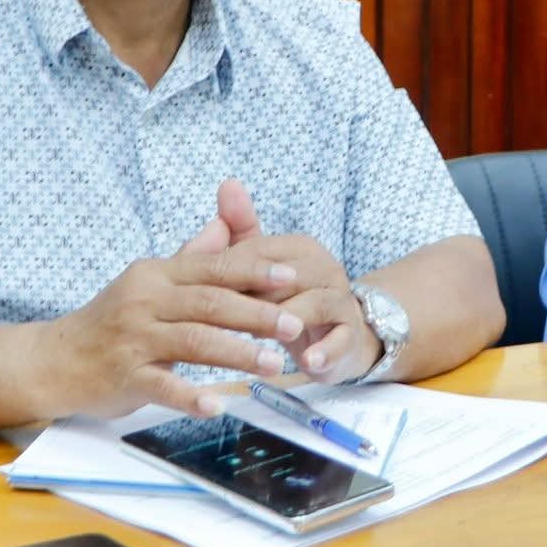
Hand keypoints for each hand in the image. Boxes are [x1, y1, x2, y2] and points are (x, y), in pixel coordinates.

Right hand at [28, 233, 302, 419]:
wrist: (54, 360)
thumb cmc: (111, 321)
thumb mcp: (148, 281)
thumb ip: (190, 256)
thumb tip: (224, 224)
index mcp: (156, 275)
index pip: (213, 268)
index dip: (254, 271)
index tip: (292, 276)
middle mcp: (145, 301)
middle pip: (210, 303)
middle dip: (257, 313)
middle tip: (295, 325)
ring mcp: (134, 339)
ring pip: (194, 342)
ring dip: (238, 353)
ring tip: (275, 365)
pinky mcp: (124, 376)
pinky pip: (162, 386)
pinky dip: (192, 397)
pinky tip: (219, 405)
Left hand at [204, 178, 380, 383]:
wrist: (339, 337)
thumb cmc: (289, 301)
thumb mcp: (260, 270)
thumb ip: (239, 232)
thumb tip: (227, 182)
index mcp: (298, 248)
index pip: (258, 252)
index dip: (227, 272)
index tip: (195, 295)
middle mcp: (324, 267)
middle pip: (285, 277)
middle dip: (253, 298)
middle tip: (217, 321)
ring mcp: (340, 300)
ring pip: (313, 305)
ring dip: (287, 323)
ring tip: (261, 343)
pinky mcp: (351, 335)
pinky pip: (340, 340)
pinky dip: (324, 351)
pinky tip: (307, 363)